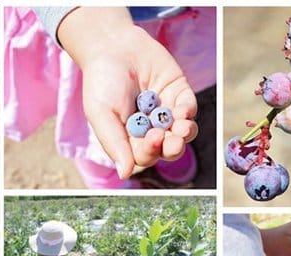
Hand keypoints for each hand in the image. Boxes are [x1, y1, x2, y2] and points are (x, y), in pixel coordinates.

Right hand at [58, 7, 197, 178]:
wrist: (112, 45)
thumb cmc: (101, 81)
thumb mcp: (101, 113)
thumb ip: (114, 143)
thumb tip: (125, 174)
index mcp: (130, 139)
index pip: (144, 155)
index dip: (151, 151)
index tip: (153, 139)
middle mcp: (150, 128)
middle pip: (167, 148)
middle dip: (173, 147)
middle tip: (174, 142)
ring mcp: (166, 111)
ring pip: (182, 131)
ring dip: (185, 133)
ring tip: (183, 128)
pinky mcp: (178, 92)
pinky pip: (189, 107)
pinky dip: (188, 110)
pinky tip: (183, 109)